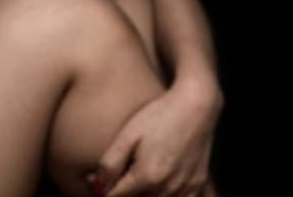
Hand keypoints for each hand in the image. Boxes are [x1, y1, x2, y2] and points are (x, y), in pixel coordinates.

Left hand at [95, 85, 220, 195]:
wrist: (196, 105)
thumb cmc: (159, 115)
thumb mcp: (128, 134)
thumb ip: (110, 163)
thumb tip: (95, 186)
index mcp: (147, 176)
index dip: (102, 190)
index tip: (95, 180)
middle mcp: (168, 188)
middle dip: (123, 193)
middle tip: (116, 176)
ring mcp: (185, 188)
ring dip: (142, 195)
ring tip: (135, 178)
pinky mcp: (197, 184)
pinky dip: (165, 196)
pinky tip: (158, 184)